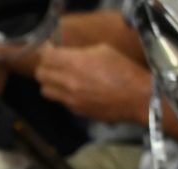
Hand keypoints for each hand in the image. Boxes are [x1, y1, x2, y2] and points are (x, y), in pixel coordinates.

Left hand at [35, 44, 151, 123]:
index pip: (46, 57)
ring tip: (59, 77)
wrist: (137, 97)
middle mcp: (69, 82)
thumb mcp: (103, 50)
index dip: (46, 51)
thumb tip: (67, 54)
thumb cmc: (124, 70)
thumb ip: (80, 52)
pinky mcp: (74, 110)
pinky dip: (61, 93)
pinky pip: (59, 100)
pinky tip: (73, 88)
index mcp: (76, 63)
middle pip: (40, 74)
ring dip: (49, 82)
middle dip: (44, 66)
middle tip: (52, 63)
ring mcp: (70, 98)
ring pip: (45, 90)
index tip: (49, 49)